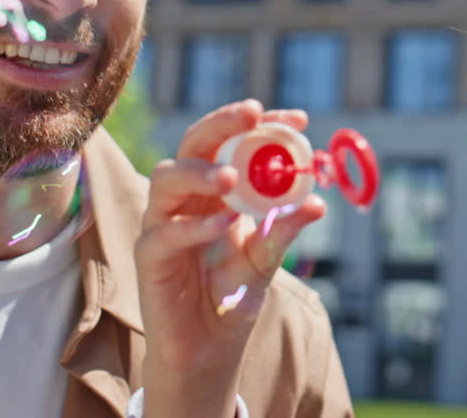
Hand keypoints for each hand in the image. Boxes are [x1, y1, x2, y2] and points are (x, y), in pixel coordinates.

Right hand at [134, 99, 325, 416]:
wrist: (208, 351)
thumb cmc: (232, 297)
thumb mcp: (266, 260)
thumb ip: (283, 231)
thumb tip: (317, 204)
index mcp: (216, 190)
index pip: (233, 142)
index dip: (263, 126)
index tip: (299, 120)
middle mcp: (186, 198)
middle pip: (193, 144)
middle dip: (222, 124)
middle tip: (254, 114)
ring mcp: (164, 224)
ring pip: (166, 178)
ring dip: (199, 171)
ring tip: (231, 176)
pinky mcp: (149, 257)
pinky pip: (164, 233)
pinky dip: (194, 224)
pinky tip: (224, 223)